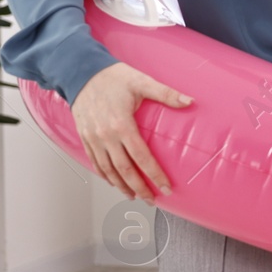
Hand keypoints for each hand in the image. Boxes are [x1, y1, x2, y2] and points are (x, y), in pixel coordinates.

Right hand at [70, 62, 191, 200]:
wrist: (80, 71)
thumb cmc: (112, 77)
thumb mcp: (142, 82)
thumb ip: (166, 93)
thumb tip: (190, 101)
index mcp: (121, 125)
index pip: (141, 157)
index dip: (154, 175)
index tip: (165, 187)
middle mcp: (105, 136)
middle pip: (123, 170)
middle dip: (139, 188)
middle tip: (152, 199)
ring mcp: (92, 138)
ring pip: (107, 169)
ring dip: (121, 185)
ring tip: (133, 196)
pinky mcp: (84, 136)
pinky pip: (94, 161)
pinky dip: (103, 175)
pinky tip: (113, 182)